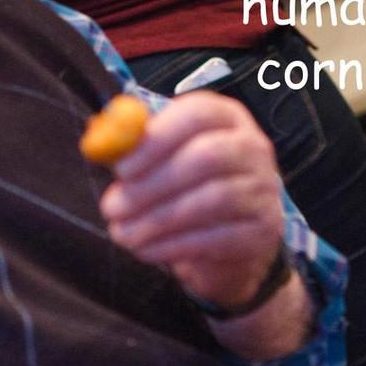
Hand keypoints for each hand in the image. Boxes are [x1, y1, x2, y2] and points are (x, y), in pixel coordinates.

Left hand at [98, 92, 287, 312]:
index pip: (197, 115)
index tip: (121, 168)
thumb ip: (138, 149)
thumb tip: (103, 143)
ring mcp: (263, 191)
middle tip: (112, 207)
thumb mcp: (165, 163)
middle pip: (206, 157)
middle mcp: (253, 148)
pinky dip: (174, 246)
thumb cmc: (191, 193)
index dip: (156, 140)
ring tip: (123, 234)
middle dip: (152, 185)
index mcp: (227, 118)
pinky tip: (147, 250)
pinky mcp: (261, 232)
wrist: (232, 248)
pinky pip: (215, 238)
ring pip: (211, 200)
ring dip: (158, 220)